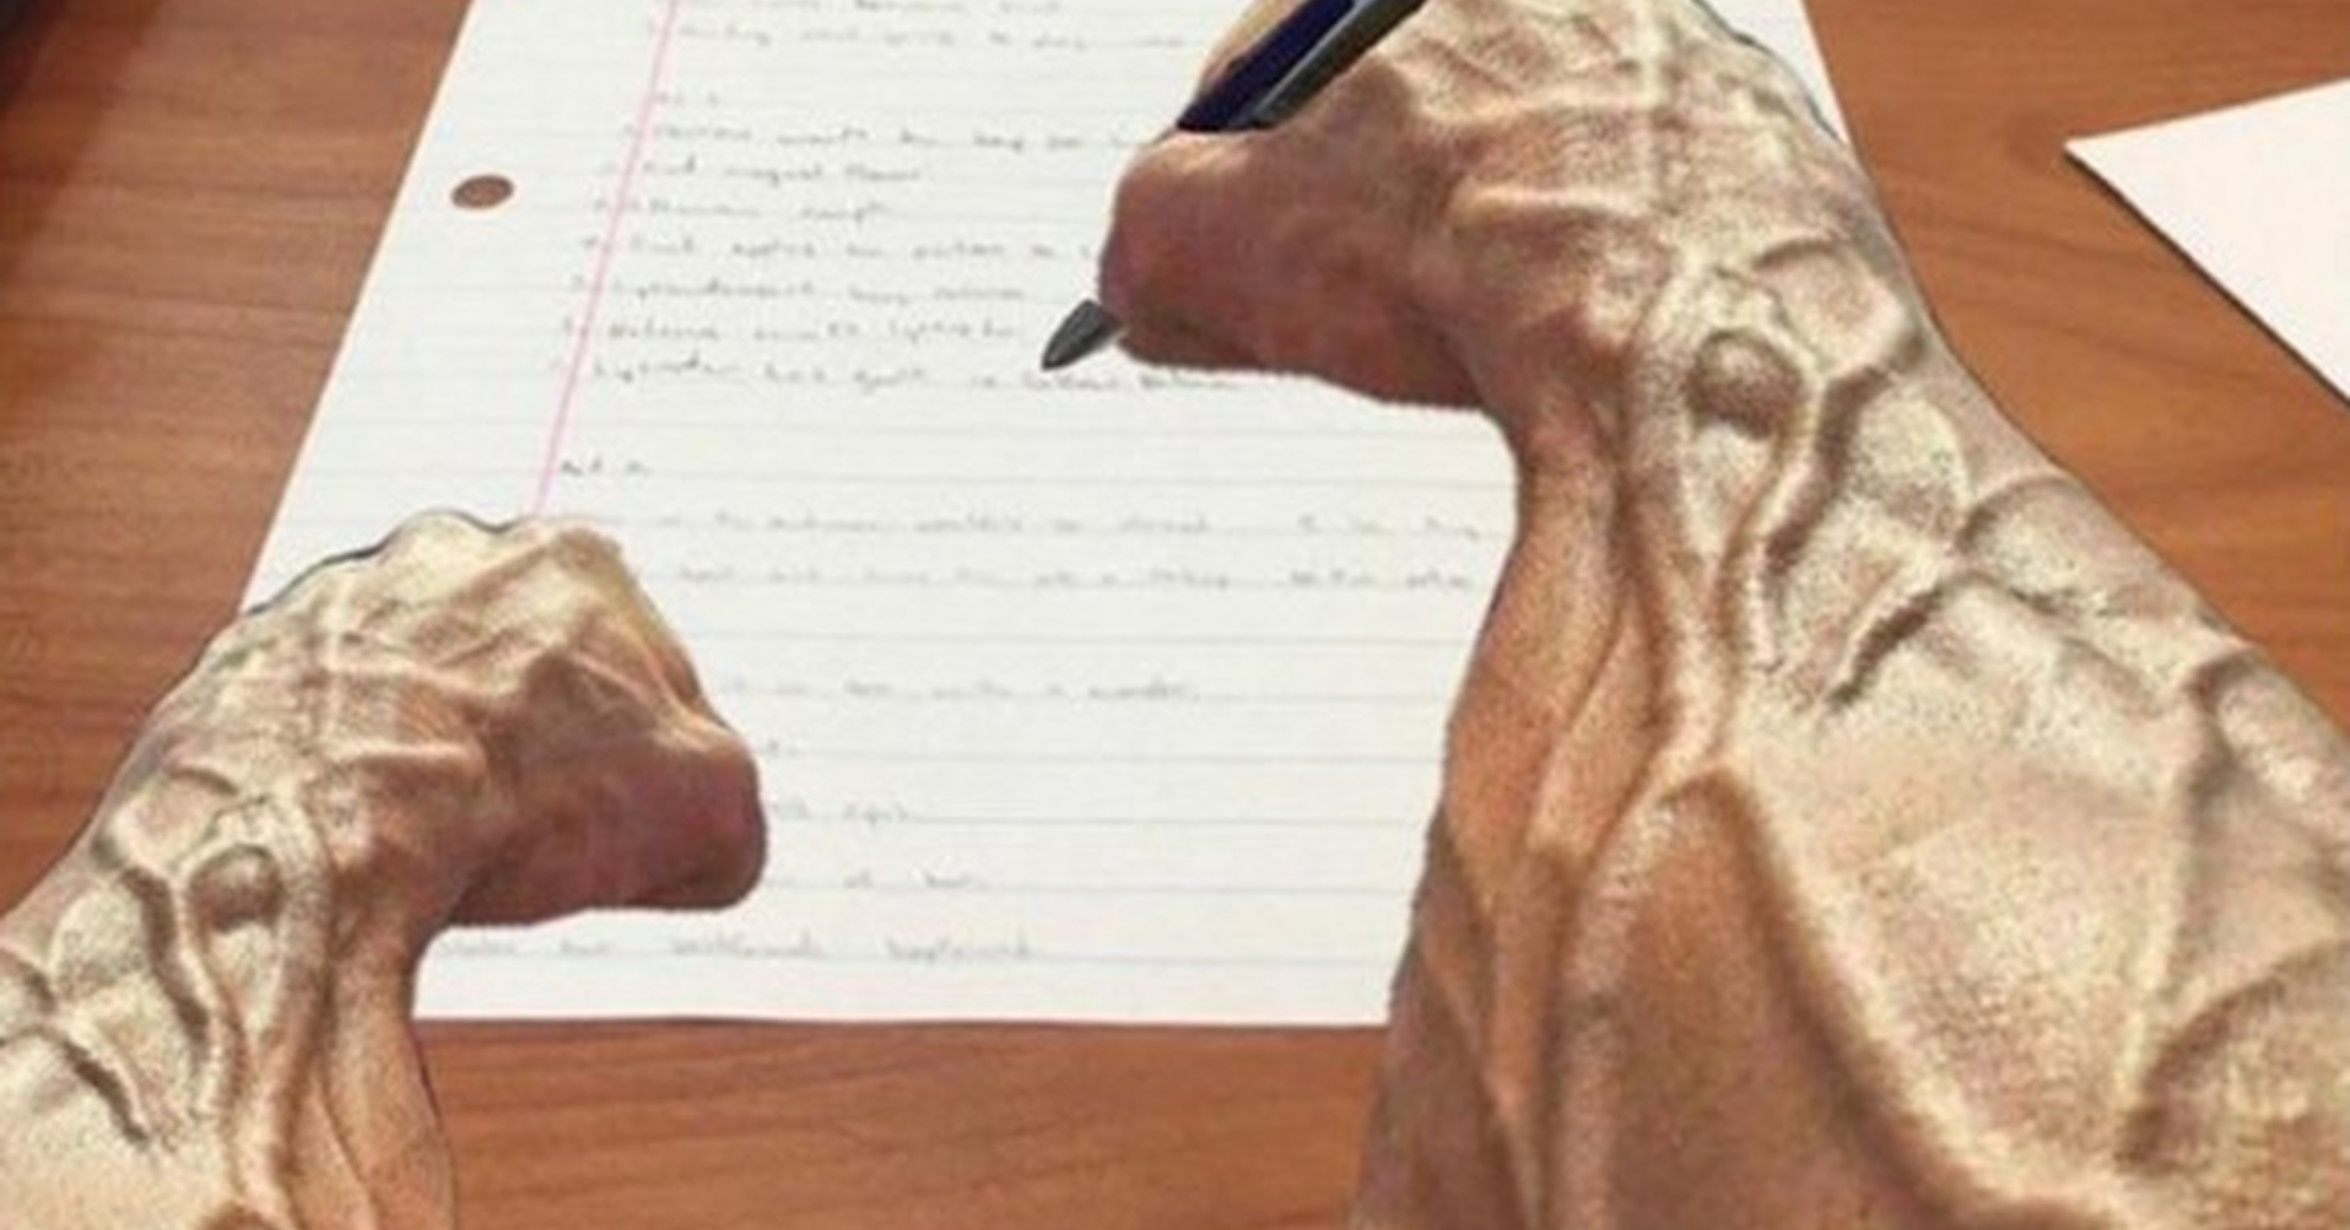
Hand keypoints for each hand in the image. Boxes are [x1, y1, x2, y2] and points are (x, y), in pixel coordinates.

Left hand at [0, 513, 763, 1228]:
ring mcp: (337, 606)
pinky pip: (322, 731)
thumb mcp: (708, 817)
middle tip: (542, 834)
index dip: (650, 757)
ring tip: (445, 850)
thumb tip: (710, 841)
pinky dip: (346, 782)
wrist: (313, 840)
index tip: (634, 818)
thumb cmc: (514, 806)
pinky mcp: (248, 672)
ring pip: (416, 691)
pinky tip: (365, 847)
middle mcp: (447, 558)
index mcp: (571, 561)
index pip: (641, 663)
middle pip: (523, 665)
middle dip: (536, 741)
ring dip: (438, 756)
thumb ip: (730, 809)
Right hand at [1098, 0, 1866, 423]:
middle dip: (1361, 216)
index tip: (1227, 263)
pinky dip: (1595, 280)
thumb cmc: (1454, 254)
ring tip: (1462, 345)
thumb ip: (1145, 233)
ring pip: (1535, 167)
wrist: (1689, 340)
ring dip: (1481, 247)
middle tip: (1330, 318)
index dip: (1234, 182)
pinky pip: (1643, 220)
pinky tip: (1564, 354)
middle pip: (1417, 113)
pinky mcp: (1766, 155)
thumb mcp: (1207, 245)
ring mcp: (1682, 63)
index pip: (1278, 64)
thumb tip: (1144, 272)